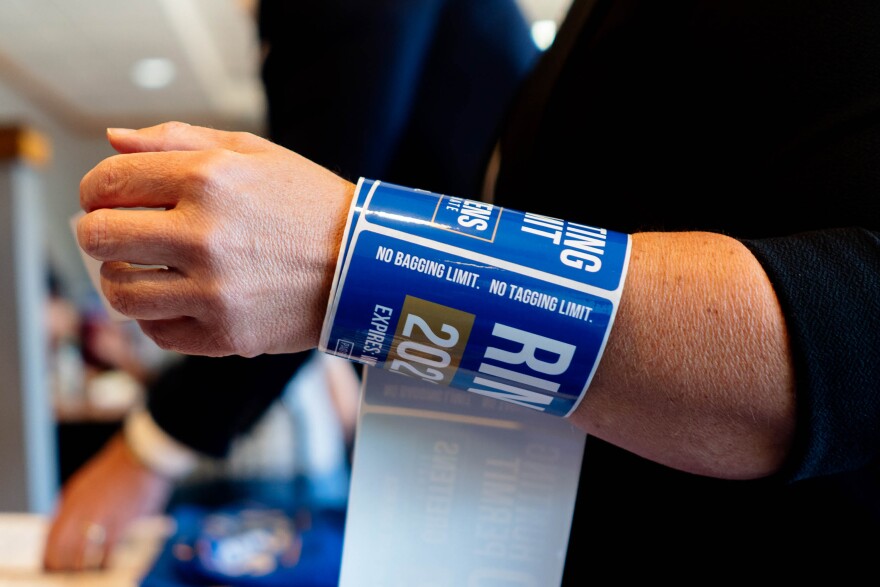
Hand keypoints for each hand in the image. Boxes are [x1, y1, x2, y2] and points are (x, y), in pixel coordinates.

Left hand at [42, 433, 172, 571]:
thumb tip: (64, 529)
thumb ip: (72, 507)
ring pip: (85, 558)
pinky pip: (109, 554)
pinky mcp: (125, 523)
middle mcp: (84, 511)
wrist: (143, 456)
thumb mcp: (84, 484)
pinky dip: (107, 562)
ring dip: (86, 568)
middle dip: (66, 568)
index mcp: (72, 501)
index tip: (55, 565)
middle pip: (65, 554)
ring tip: (91, 569)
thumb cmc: (118, 467)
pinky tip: (109, 561)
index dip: (51, 558)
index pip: (52, 541)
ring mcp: (104, 518)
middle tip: (72, 571)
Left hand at [76, 122, 354, 356]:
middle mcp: (205, 235)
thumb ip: (178, 140)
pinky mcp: (225, 334)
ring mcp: (214, 291)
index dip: (95, 189)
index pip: (109, 182)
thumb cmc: (309, 204)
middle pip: (99, 237)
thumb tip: (115, 141)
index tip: (105, 198)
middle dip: (98, 231)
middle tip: (116, 234)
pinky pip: (156, 331)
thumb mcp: (252, 153)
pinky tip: (177, 298)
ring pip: (119, 292)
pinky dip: (156, 315)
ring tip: (144, 270)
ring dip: (121, 277)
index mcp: (209, 179)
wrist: (366, 264)